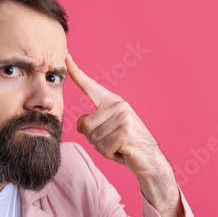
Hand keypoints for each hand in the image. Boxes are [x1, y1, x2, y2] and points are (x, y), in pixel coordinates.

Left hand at [65, 54, 182, 215]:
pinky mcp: (126, 133)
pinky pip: (103, 148)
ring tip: (119, 147)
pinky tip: (123, 152)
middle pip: (86, 125)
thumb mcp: (106, 132)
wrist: (150, 161)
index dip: (77, 73)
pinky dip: (110, 155)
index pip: (91, 86)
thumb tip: (79, 124)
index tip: (67, 57)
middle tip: (114, 142)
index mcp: (113, 102)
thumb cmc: (126, 146)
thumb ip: (92, 124)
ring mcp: (123, 118)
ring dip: (103, 149)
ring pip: (93, 138)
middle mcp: (119, 106)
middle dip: (95, 140)